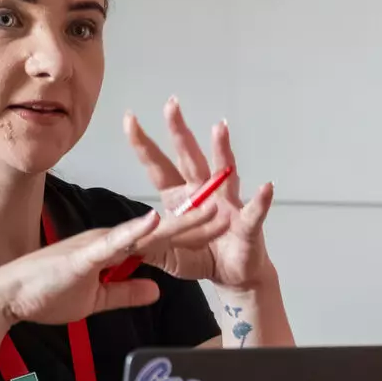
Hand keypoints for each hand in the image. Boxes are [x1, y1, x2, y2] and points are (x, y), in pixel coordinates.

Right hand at [0, 209, 212, 326]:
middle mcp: (111, 240)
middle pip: (164, 230)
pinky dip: (136, 231)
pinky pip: (115, 242)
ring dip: (180, 220)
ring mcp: (98, 245)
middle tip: (232, 206)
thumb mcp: (98, 300)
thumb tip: (158, 289)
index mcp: (115, 249)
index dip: (194, 233)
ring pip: (147, 230)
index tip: (223, 224)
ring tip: (211, 208)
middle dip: (199, 220)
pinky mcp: (84, 256)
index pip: (163, 241)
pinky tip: (156, 219)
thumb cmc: (46, 297)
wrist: (8, 300)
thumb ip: (128, 292)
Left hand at [123, 97, 276, 291]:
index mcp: (180, 197)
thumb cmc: (203, 258)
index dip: (144, 144)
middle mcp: (204, 192)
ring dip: (222, 150)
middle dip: (179, 132)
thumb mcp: (166, 254)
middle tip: (171, 105)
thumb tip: (116, 243)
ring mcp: (228, 204)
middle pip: (189, 157)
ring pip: (223, 173)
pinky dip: (261, 201)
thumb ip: (145, 246)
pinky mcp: (247, 224)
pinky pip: (254, 212)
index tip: (130, 118)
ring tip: (219, 127)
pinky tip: (265, 188)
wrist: (235, 275)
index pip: (158, 166)